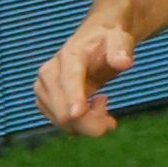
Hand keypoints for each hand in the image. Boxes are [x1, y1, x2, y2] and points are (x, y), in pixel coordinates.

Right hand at [34, 16, 133, 135]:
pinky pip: (62, 124)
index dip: (73, 97)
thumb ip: (121, 49)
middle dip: (91, 123)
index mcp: (69, 56)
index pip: (69, 79)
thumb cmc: (108, 41)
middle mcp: (49, 72)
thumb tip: (123, 62)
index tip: (77, 113)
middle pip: (64, 110)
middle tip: (111, 121)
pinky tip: (92, 111)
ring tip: (103, 107)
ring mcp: (43, 88)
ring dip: (88, 125)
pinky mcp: (44, 101)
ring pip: (63, 121)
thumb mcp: (120, 39)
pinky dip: (81, 126)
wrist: (94, 42)